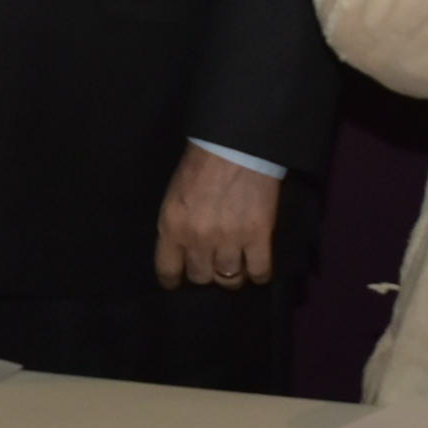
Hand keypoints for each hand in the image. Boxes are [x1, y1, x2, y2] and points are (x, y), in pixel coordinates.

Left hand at [154, 145, 280, 289]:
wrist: (236, 145)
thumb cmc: (200, 164)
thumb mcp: (174, 195)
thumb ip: (176, 225)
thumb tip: (181, 251)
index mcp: (172, 227)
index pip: (167, 271)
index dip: (173, 280)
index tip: (178, 282)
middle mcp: (198, 239)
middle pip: (201, 277)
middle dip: (205, 272)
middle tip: (211, 263)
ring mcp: (230, 240)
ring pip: (229, 279)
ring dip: (231, 274)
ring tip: (235, 264)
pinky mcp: (259, 237)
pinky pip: (260, 273)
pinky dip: (259, 274)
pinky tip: (256, 266)